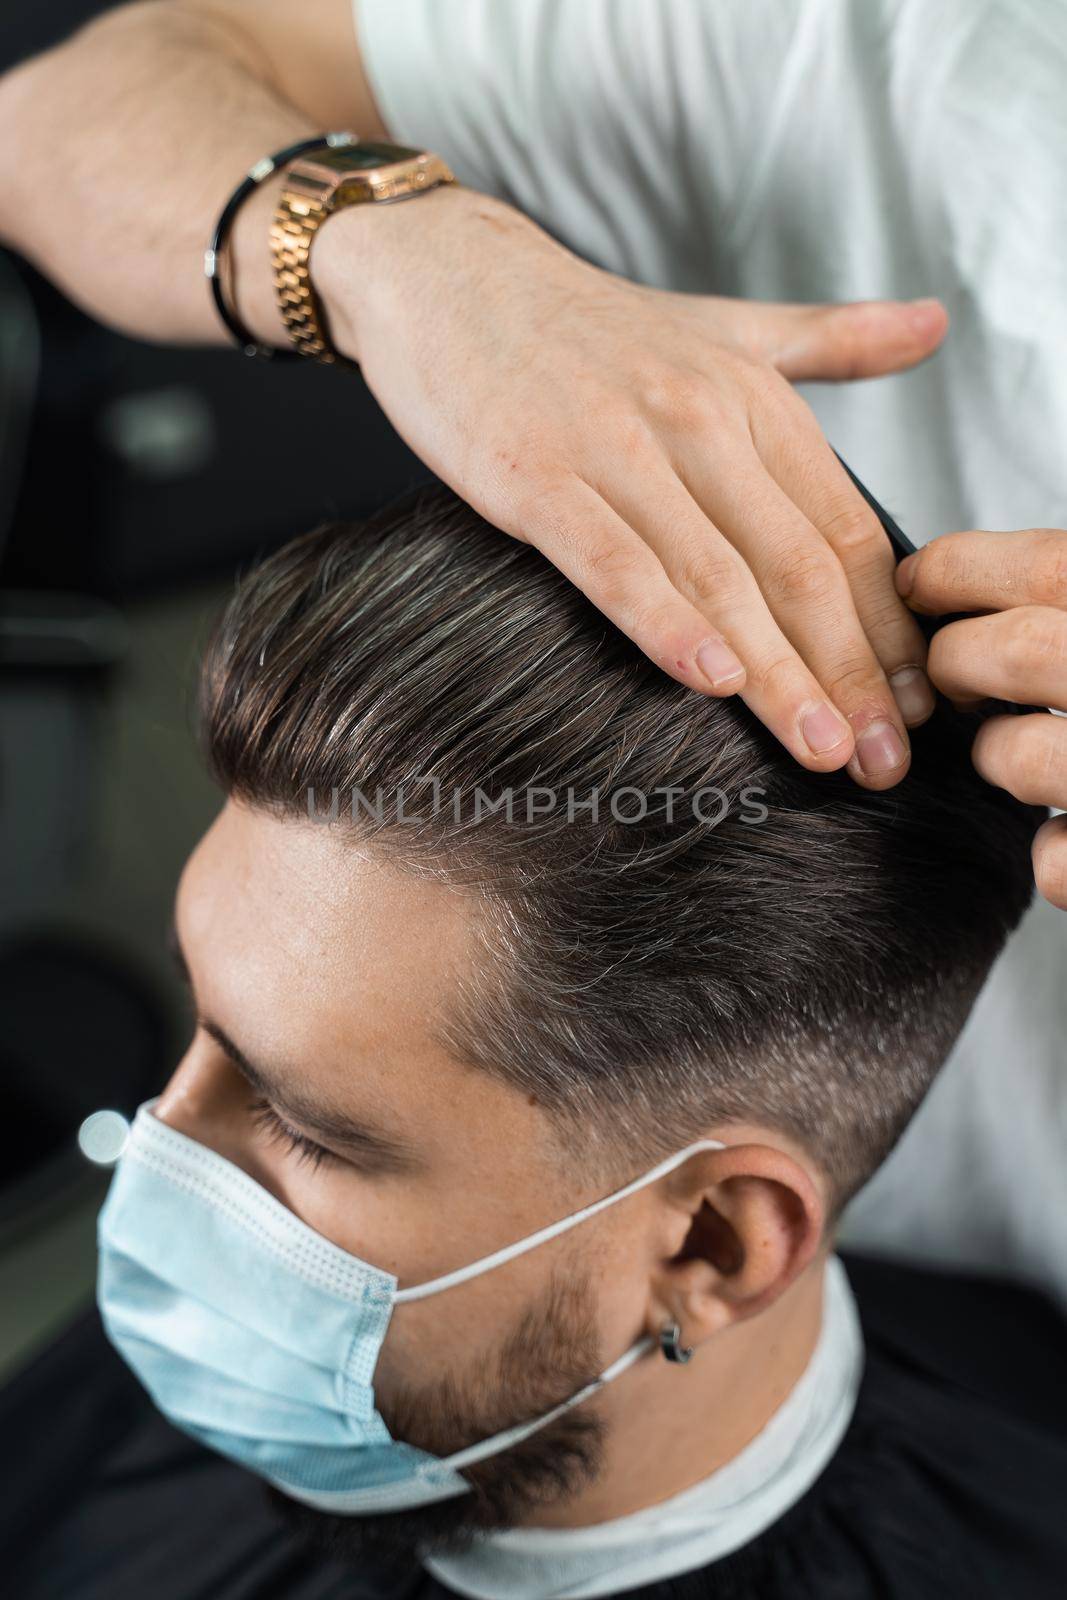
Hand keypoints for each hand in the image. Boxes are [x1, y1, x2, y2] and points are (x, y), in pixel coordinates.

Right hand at [316, 186, 947, 787]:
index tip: (915, 709)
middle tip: (884, 761)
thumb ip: (829, 340)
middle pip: (798, 567)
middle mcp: (700, 418)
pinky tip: (709, 678)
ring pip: (718, 576)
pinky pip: (613, 561)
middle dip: (850, 674)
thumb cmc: (584, 325)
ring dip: (777, 673)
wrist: (447, 273)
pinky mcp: (534, 474)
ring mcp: (616, 448)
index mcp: (753, 396)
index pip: (846, 531)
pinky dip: (665, 621)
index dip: (887, 631)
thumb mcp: (721, 326)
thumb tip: (934, 325)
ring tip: (821, 749)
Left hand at [897, 529, 1066, 908]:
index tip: (921, 581)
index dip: (962, 569)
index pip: (1051, 568)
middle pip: (1014, 653)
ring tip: (1023, 751)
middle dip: (958, 661)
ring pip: (1015, 755)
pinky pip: (1060, 860)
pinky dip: (1052, 853)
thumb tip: (965, 573)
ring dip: (999, 753)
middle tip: (956, 674)